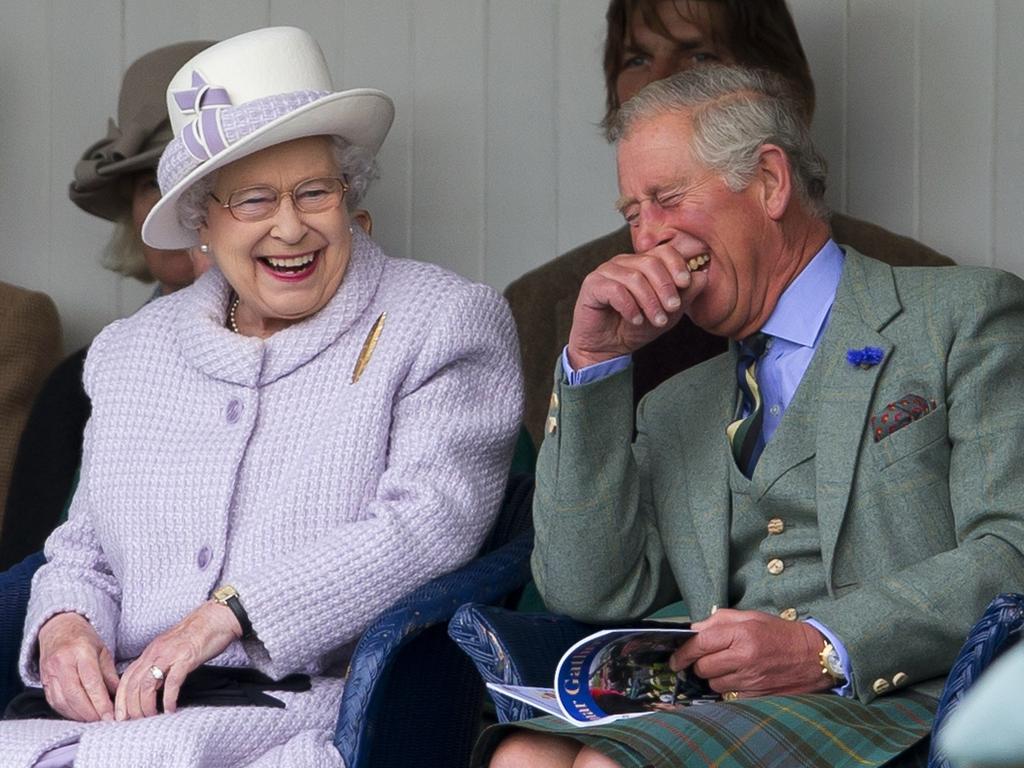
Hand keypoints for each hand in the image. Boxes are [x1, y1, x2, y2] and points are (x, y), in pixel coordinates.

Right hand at [38, 612, 118, 721]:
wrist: (58, 629)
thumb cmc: (84, 639)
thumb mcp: (102, 650)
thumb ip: (110, 674)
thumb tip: (120, 696)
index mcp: (80, 652)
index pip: (91, 682)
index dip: (101, 702)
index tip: (111, 715)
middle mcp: (62, 662)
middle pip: (75, 695)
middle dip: (90, 713)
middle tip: (104, 721)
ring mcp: (49, 672)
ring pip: (63, 701)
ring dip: (79, 715)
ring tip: (94, 720)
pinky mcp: (43, 681)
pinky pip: (54, 702)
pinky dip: (67, 712)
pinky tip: (79, 715)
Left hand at [115, 600, 241, 719]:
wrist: (216, 618)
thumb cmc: (197, 633)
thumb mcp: (171, 648)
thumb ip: (160, 663)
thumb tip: (153, 684)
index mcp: (151, 651)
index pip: (127, 677)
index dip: (121, 698)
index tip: (121, 714)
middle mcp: (156, 652)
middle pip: (133, 684)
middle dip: (131, 707)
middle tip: (135, 721)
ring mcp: (170, 655)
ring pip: (147, 684)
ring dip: (146, 705)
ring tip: (151, 717)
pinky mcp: (186, 658)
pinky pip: (172, 682)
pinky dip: (168, 698)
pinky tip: (170, 708)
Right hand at [566, 243, 708, 368]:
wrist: (608, 348)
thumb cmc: (635, 328)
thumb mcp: (668, 313)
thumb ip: (685, 295)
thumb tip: (702, 276)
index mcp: (642, 264)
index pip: (663, 251)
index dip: (677, 264)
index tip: (686, 283)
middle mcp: (624, 263)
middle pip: (650, 262)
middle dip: (665, 287)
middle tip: (673, 308)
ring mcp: (606, 272)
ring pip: (634, 277)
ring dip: (650, 301)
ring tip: (657, 320)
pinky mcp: (592, 285)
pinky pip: (615, 290)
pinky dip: (629, 306)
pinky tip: (636, 319)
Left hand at [669, 609, 832, 698]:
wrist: (813, 657)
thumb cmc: (779, 633)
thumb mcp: (750, 617)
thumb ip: (719, 620)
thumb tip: (693, 630)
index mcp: (742, 633)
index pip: (700, 643)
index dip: (683, 652)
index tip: (675, 658)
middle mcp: (745, 657)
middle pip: (702, 667)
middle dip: (699, 664)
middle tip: (707, 659)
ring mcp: (752, 680)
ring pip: (714, 684)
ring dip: (714, 677)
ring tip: (728, 667)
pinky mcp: (758, 696)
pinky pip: (730, 696)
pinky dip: (730, 689)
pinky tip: (740, 678)